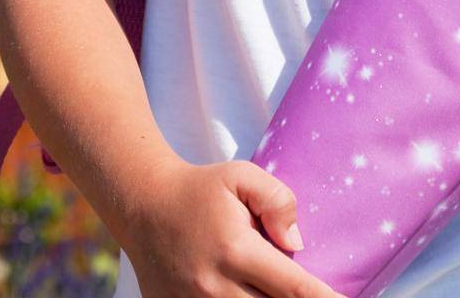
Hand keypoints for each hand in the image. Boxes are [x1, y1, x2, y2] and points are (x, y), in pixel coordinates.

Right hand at [125, 157, 348, 297]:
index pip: (293, 287)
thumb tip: (297, 245)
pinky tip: (248, 296)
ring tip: (276, 290)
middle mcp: (216, 287)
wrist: (144, 207)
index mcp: (236, 251)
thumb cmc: (200, 190)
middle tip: (315, 296)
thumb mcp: (240, 175)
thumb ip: (276, 200)